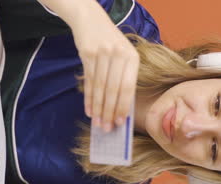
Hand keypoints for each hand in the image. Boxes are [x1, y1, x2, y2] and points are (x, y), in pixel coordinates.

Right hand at [67, 1, 138, 131]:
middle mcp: (119, 55)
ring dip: (98, 108)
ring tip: (97, 123)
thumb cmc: (110, 42)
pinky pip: (88, 81)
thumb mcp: (123, 54)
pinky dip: (88, 98)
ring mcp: (103, 53)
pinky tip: (89, 110)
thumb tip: (122, 108)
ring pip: (100, 87)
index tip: (119, 123)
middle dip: (109, 111)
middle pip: (113, 90)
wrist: (91, 19)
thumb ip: (124, 77)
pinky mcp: (87, 53)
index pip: (128, 88)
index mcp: (133, 57)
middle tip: (106, 128)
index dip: (123, 107)